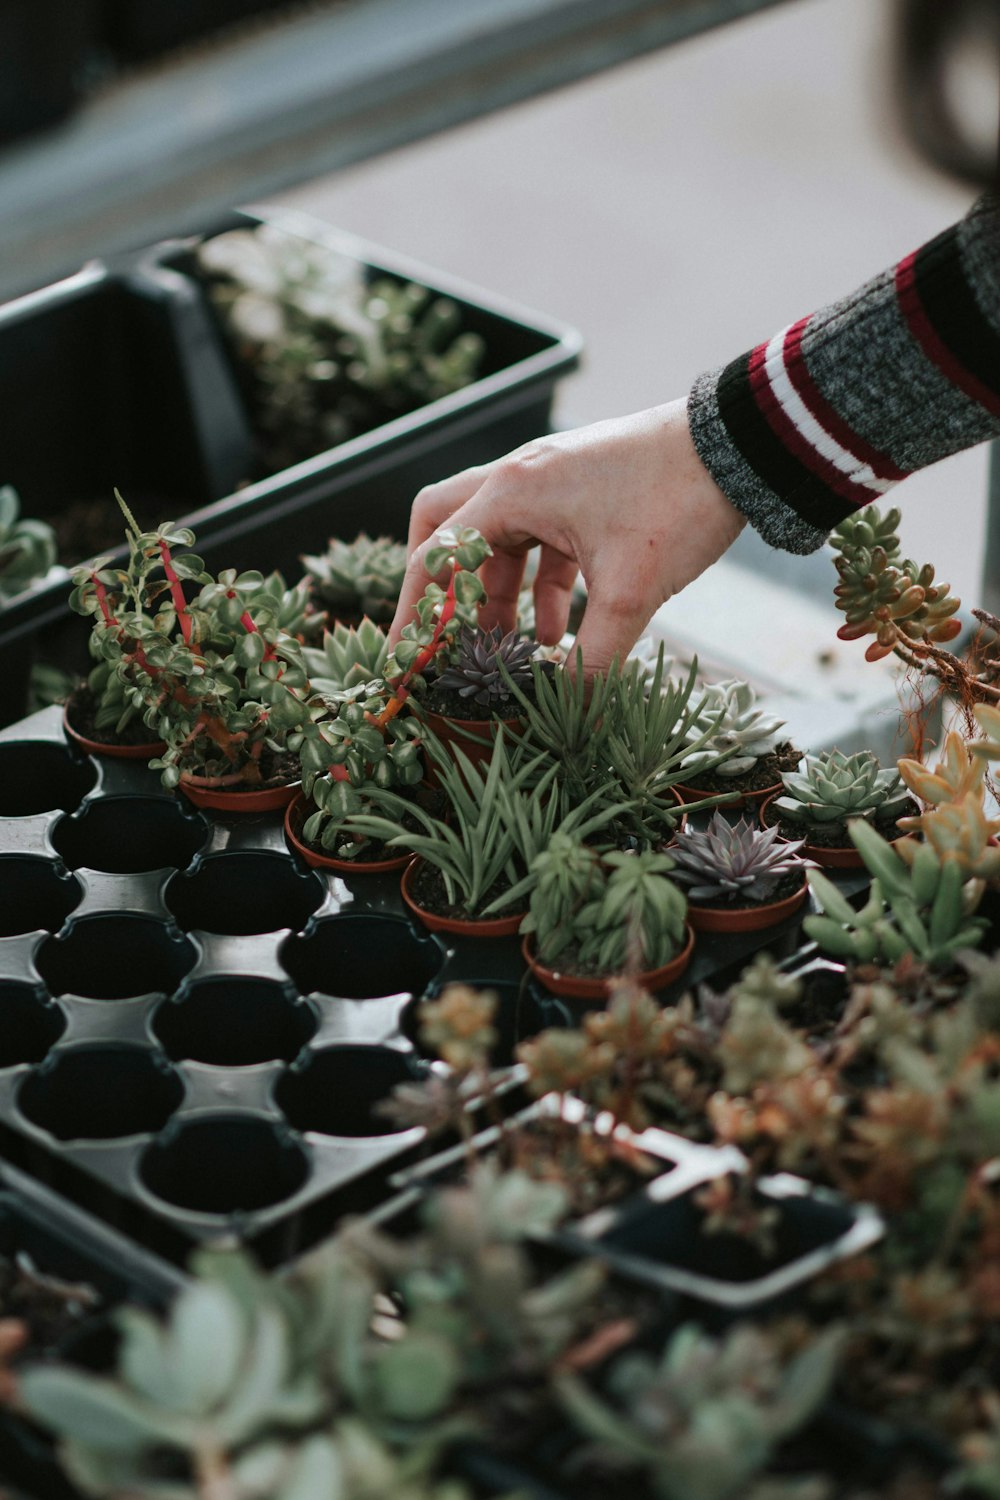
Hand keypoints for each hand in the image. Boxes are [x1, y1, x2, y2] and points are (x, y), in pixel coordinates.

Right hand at [388, 399, 745, 677]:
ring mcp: (552, 481)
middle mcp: (520, 478)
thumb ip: (594, 658)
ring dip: (498, 595)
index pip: (436, 555)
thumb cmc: (677, 503)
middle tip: (443, 637)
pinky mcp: (583, 491)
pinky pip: (541, 542)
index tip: (407, 657)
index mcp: (512, 492)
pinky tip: (561, 632)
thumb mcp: (631, 593)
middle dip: (443, 589)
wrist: (739, 448)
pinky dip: (541, 585)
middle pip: (447, 529)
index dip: (416, 612)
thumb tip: (571, 712)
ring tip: (509, 651)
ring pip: (498, 540)